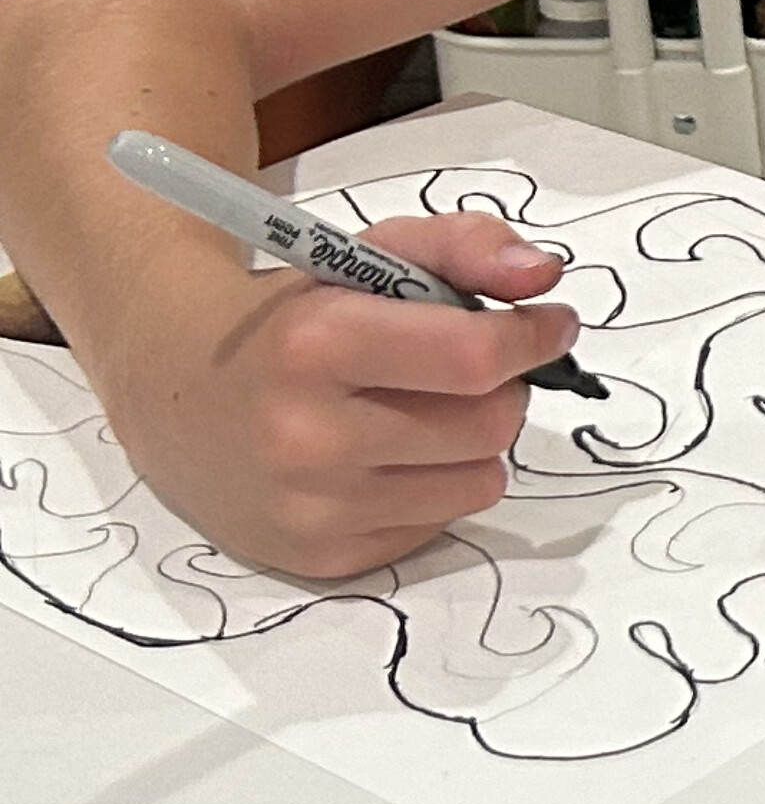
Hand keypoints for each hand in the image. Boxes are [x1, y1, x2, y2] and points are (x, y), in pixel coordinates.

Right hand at [119, 216, 584, 579]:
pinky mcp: (321, 556)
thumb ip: (467, 247)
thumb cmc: (291, 316)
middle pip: (489, 424)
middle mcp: (307, 435)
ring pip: (480, 482)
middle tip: (468, 369)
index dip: (532, 337)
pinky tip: (388, 457)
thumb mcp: (369, 254)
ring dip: (474, 443)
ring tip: (421, 411)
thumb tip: (544, 277)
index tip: (550, 324)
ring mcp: (312, 506)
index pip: (474, 356)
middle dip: (501, 388)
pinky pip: (440, 525)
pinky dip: (436, 488)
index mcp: (316, 345)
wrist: (175, 389)